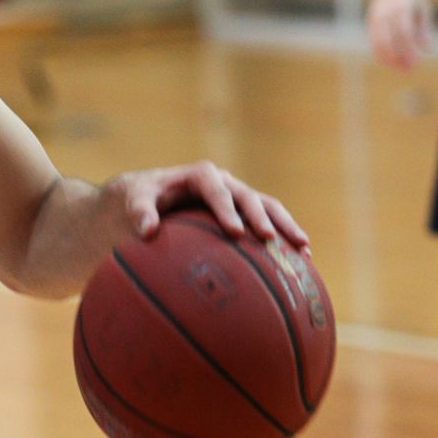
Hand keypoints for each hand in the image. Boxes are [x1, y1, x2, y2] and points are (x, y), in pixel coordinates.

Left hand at [105, 162, 308, 247]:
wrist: (148, 197)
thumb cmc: (140, 198)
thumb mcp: (134, 199)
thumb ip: (139, 211)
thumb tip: (147, 231)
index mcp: (199, 175)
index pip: (215, 188)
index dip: (226, 208)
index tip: (234, 231)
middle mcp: (224, 183)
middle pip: (248, 196)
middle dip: (260, 217)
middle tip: (269, 239)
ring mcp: (238, 197)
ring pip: (268, 208)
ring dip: (285, 226)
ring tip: (302, 249)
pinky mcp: (245, 214)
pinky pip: (269, 224)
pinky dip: (284, 240)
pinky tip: (301, 262)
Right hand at [368, 0, 431, 68]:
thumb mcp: (423, 7)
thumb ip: (424, 29)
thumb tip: (427, 50)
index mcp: (401, 9)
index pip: (404, 34)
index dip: (409, 50)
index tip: (416, 63)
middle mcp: (386, 14)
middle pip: (389, 42)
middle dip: (398, 58)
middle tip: (409, 70)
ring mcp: (376, 18)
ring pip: (378, 44)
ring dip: (389, 59)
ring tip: (400, 67)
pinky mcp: (370, 22)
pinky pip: (373, 42)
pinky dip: (381, 54)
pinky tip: (390, 61)